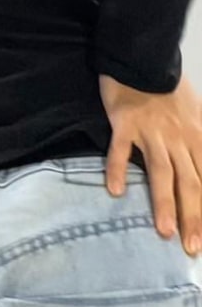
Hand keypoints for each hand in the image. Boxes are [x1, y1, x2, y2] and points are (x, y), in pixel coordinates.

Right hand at [101, 73, 201, 255]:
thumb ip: (199, 141)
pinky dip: (117, 169)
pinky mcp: (124, 122)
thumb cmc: (168, 88)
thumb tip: (200, 168)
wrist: (142, 58)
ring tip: (164, 231)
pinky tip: (114, 190)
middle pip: (190, 182)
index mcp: (197, 137)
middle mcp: (178, 138)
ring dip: (164, 202)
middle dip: (194, 217)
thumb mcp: (196, 114)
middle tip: (192, 248)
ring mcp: (151, 131)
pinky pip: (120, 148)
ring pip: (161, 171)